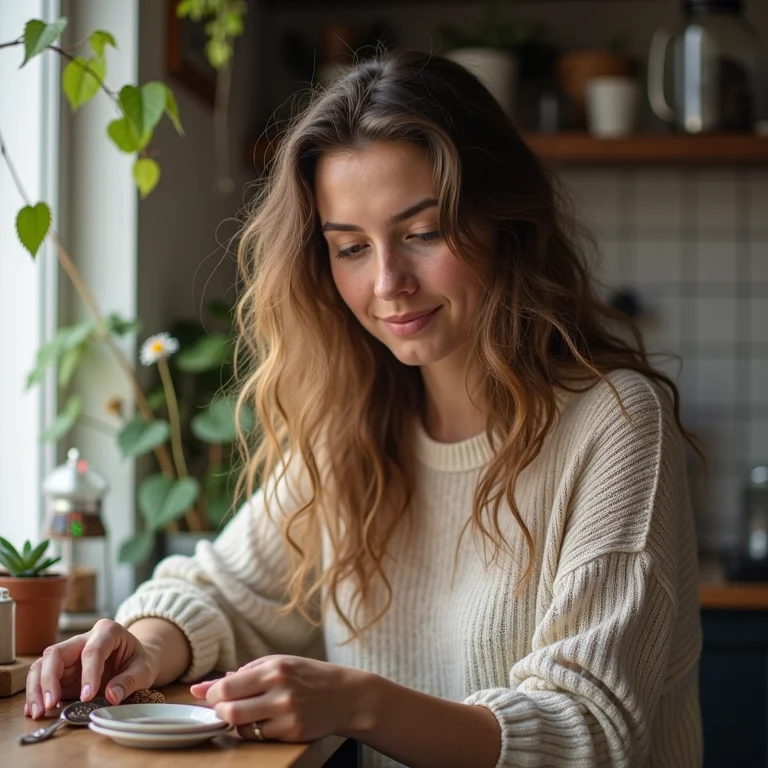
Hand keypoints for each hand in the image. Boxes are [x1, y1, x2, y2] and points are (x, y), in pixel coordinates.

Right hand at [25, 618, 159, 719]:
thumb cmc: (140, 661)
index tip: (87, 697)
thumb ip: (130, 681)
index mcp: (108, 631)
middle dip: (49, 679)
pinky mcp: (62, 671)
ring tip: (39, 712)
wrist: (136, 661)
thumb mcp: (144, 669)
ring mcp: (70, 655)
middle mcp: (84, 639)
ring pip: (43, 665)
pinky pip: (42, 678)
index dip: (88, 673)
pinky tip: (36, 710)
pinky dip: (36, 694)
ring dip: (37, 689)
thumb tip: (112, 696)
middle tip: (51, 704)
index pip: (92, 650)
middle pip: (57, 653)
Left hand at [190, 655, 369, 742]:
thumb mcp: (278, 663)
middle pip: (229, 710)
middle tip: (224, 706)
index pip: (227, 687)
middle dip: (219, 711)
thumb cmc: (307, 675)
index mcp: (274, 669)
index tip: (212, 695)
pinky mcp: (293, 732)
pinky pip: (258, 736)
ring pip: (241, 727)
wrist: (345, 695)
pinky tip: (264, 720)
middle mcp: (280, 691)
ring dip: (235, 721)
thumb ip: (242, 673)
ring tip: (246, 712)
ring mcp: (287, 714)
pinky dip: (253, 730)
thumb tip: (200, 688)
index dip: (212, 694)